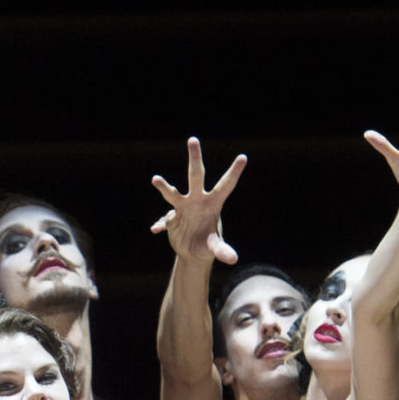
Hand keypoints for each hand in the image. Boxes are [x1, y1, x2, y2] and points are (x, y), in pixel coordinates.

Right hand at [149, 137, 245, 263]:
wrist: (193, 253)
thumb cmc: (208, 246)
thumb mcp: (214, 247)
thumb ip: (222, 250)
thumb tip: (233, 259)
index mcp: (212, 204)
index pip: (225, 185)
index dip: (233, 172)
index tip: (243, 157)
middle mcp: (197, 201)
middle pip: (195, 175)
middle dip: (194, 158)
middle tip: (192, 139)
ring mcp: (182, 208)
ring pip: (173, 193)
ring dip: (165, 186)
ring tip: (156, 179)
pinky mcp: (171, 219)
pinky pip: (164, 220)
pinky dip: (160, 224)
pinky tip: (155, 230)